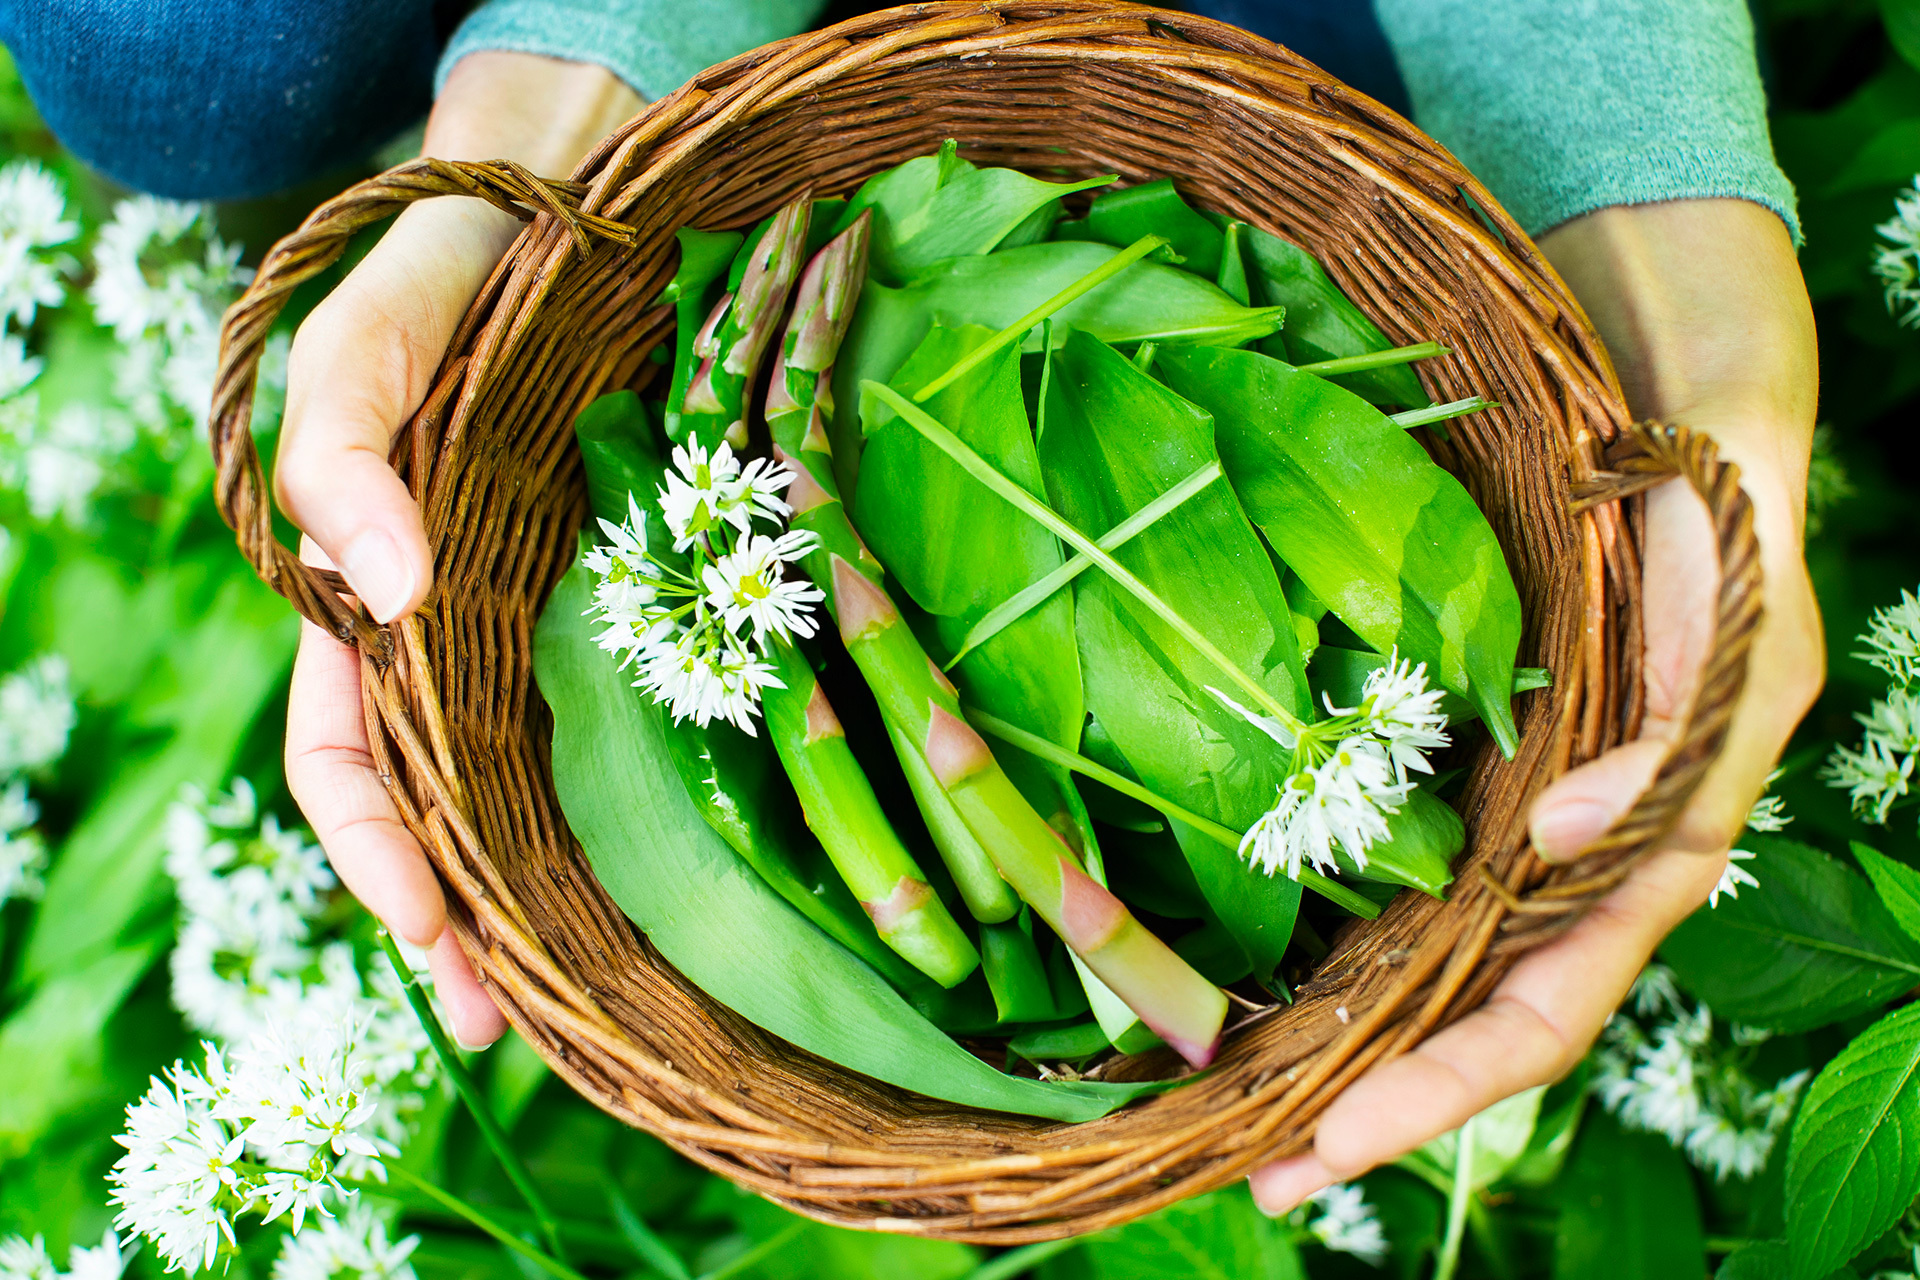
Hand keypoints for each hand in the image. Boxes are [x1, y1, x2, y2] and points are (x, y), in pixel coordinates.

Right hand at [279, 52, 640, 1045]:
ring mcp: (559, 627)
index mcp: (371, 602)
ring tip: (598, 999)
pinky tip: (690, 875)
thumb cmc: (452, 280)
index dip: (376, 857)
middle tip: (516, 1028)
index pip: (347, 760)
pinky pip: (643, 721)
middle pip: (447, 809)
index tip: (437, 939)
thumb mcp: (366, 344)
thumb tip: (383, 590)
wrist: (585, 211)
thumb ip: (339, 452)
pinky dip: (650, 805)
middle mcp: (465, 636)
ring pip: (543, 789)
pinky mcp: (649, 602)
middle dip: (470, 923)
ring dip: (558, 897)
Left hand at [1250, 198, 1823, 1211]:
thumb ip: (1674, 740)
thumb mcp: (1733, 617)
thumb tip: (1564, 845)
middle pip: (1476, 1019)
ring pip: (1434, 964)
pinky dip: (1346, 939)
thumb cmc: (1717, 511)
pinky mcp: (1473, 762)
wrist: (1672, 410)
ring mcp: (1521, 817)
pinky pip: (1408, 872)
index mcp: (1653, 848)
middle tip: (1261, 1171)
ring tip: (1241, 1112)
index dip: (1447, 1088)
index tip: (1334, 1144)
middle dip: (1379, 1105)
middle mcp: (1577, 858)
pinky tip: (1268, 973)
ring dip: (1348, 1044)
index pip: (1547, 1008)